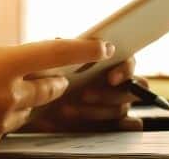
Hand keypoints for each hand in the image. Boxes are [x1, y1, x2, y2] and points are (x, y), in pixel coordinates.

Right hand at [0, 35, 114, 153]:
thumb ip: (2, 54)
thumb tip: (24, 63)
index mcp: (3, 65)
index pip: (57, 55)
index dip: (85, 49)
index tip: (103, 46)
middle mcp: (6, 97)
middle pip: (51, 89)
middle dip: (54, 80)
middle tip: (49, 74)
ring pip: (27, 111)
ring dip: (21, 100)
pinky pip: (5, 129)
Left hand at [23, 57, 144, 131]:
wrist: (38, 108)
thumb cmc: (49, 79)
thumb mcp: (51, 63)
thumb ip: (61, 52)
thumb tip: (62, 40)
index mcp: (110, 64)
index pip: (129, 62)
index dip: (124, 70)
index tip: (110, 78)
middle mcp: (118, 85)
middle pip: (131, 89)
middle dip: (108, 94)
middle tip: (83, 95)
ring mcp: (115, 106)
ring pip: (122, 109)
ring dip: (98, 111)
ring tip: (68, 110)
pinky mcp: (111, 126)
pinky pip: (127, 127)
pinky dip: (119, 128)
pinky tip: (99, 128)